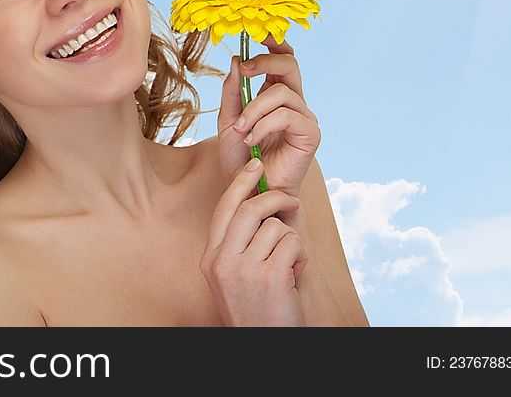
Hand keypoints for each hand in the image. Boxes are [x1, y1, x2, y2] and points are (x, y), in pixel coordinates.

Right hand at [201, 158, 308, 326]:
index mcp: (210, 258)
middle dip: (275, 198)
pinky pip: (292, 244)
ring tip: (288, 265)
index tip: (254, 166)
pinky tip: (294, 276)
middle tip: (291, 200)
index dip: (240, 183)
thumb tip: (258, 202)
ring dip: (291, 241)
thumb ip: (239, 243)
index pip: (223, 209)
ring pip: (276, 228)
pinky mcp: (270, 276)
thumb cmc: (256, 310)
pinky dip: (300, 257)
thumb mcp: (234, 276)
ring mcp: (244, 269)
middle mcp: (222, 261)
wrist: (264, 344)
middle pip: (249, 209)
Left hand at [216, 35, 320, 199]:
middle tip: (244, 69)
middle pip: (290, 63)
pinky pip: (286, 115)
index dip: (275, 43)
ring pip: (280, 92)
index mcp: (276, 94)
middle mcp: (294, 102)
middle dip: (265, 60)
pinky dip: (263, 125)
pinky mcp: (311, 134)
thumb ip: (233, 91)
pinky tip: (252, 141)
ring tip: (240, 131)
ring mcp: (304, 116)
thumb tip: (236, 59)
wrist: (250, 191)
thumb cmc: (241, 159)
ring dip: (253, 110)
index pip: (283, 59)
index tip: (257, 33)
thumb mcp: (228, 120)